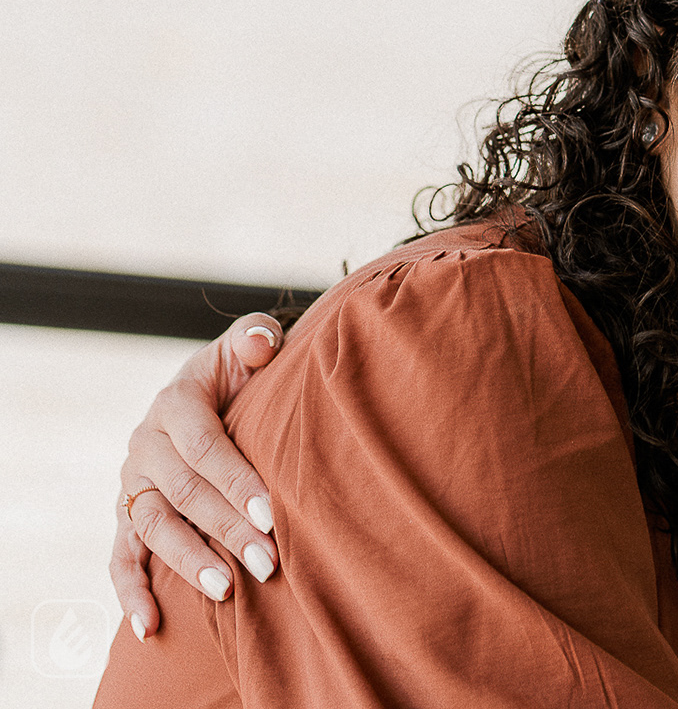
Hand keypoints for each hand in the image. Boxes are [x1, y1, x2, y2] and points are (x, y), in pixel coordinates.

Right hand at [110, 313, 283, 639]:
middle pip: (183, 493)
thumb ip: (255, 336)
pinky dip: (131, 592)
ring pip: (153, 527)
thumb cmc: (241, 372)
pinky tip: (150, 626)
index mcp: (175, 402)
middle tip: (267, 561)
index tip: (273, 514)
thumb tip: (263, 344)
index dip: (236, 480)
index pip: (204, 447)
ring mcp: (132, 483)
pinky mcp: (126, 515)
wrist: (212, 392)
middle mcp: (145, 444)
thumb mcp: (248, 345)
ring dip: (188, 562)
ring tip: (227, 589)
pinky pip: (120, 556)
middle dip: (226, 529)